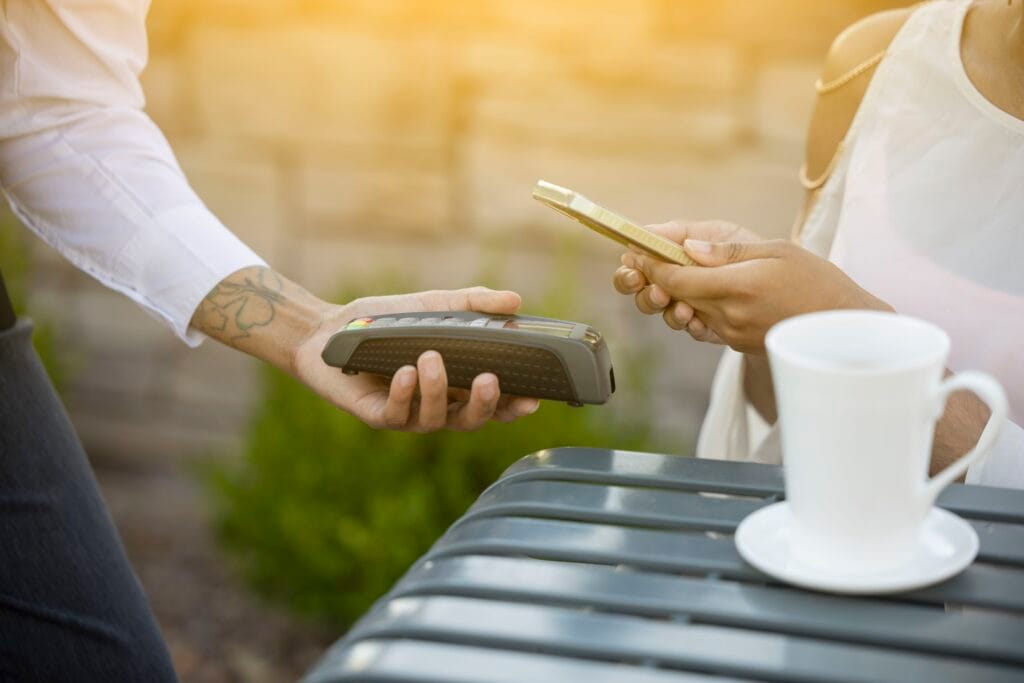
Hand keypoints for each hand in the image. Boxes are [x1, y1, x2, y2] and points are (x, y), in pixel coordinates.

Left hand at [293, 287, 540, 431]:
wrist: (331, 330)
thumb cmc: (387, 322)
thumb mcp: (436, 305)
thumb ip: (475, 304)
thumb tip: (515, 300)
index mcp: (458, 383)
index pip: (495, 403)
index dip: (515, 407)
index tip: (532, 399)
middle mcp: (437, 404)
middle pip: (472, 420)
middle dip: (484, 405)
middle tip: (488, 381)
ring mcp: (408, 413)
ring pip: (435, 419)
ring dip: (437, 390)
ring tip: (431, 358)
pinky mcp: (378, 415)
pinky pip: (397, 415)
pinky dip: (404, 394)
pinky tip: (405, 372)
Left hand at [622, 233, 891, 352]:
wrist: (846, 329)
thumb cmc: (818, 282)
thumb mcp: (778, 252)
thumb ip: (728, 252)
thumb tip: (688, 248)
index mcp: (737, 288)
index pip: (676, 279)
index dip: (652, 265)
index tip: (637, 251)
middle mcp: (729, 316)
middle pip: (676, 296)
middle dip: (656, 278)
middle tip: (642, 259)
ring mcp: (732, 334)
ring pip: (688, 310)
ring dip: (676, 293)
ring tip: (671, 273)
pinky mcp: (738, 344)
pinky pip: (707, 323)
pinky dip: (699, 306)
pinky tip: (703, 293)